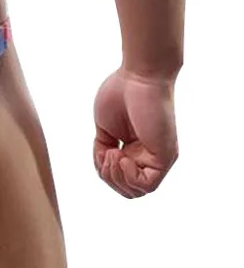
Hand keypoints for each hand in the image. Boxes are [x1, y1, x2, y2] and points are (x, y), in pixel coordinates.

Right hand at [93, 68, 178, 197]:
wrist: (138, 76)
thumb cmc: (121, 93)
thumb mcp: (104, 128)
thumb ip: (103, 150)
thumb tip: (104, 166)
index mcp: (134, 149)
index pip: (119, 178)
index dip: (104, 172)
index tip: (101, 151)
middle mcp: (148, 156)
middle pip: (127, 190)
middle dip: (108, 178)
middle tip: (106, 154)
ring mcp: (158, 157)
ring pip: (136, 191)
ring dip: (116, 177)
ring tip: (113, 154)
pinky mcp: (165, 156)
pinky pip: (147, 184)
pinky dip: (129, 177)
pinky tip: (122, 156)